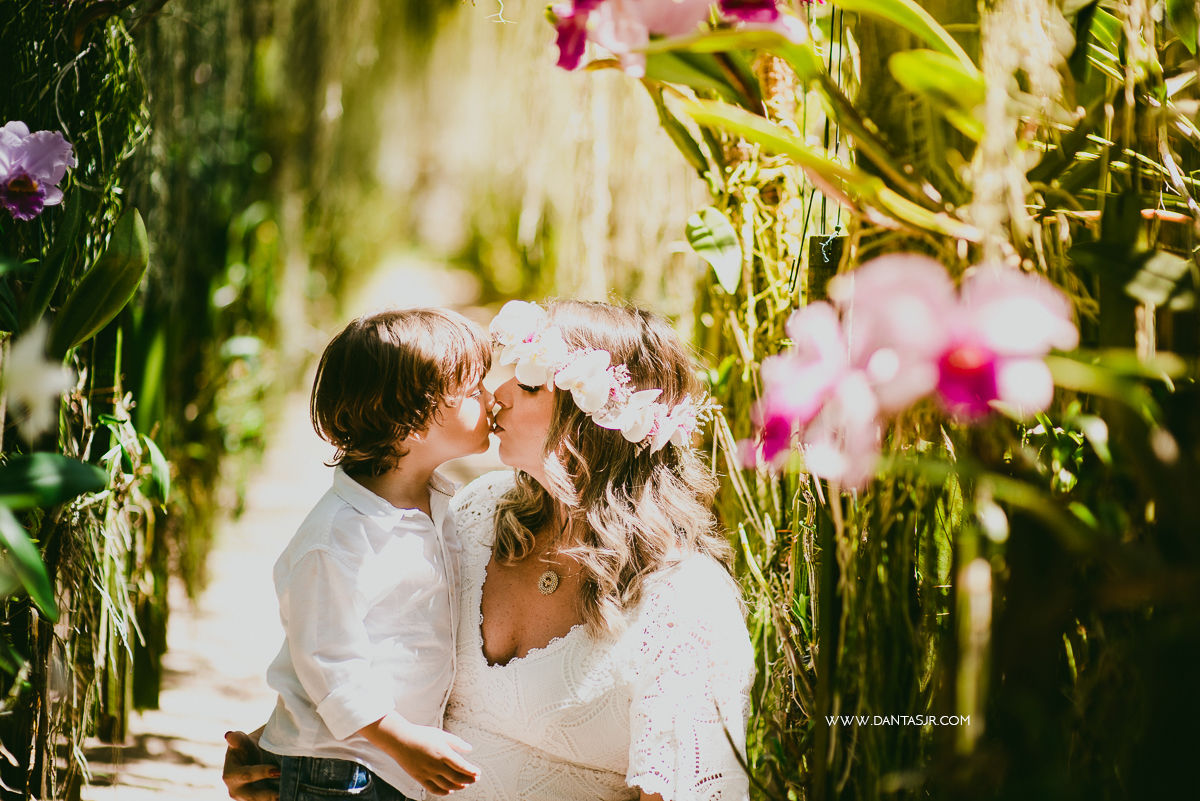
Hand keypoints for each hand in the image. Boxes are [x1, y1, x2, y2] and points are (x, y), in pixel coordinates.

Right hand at [222, 730, 279, 800]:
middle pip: (253, 796)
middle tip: (281, 794)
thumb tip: (229, 735)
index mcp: (231, 775)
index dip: (261, 773)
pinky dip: (277, 799)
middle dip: (267, 795)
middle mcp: (236, 791)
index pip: (247, 774)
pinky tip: (289, 797)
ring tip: (286, 797)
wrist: (252, 756)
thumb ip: (237, 739)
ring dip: (272, 800)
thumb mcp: (242, 741)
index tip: (277, 770)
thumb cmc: (246, 747)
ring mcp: (247, 799)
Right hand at [359, 714, 478, 795]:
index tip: (478, 773)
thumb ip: (456, 742)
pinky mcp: (420, 778)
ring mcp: (427, 773)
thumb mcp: (441, 734)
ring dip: (458, 786)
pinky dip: (444, 791)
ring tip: (465, 785)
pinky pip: (434, 789)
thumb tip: (470, 749)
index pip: (462, 766)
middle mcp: (436, 765)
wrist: (400, 740)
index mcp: (443, 753)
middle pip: (457, 777)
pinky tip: (450, 790)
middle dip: (468, 779)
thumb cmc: (421, 734)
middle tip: (475, 779)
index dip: (471, 771)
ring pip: (447, 785)